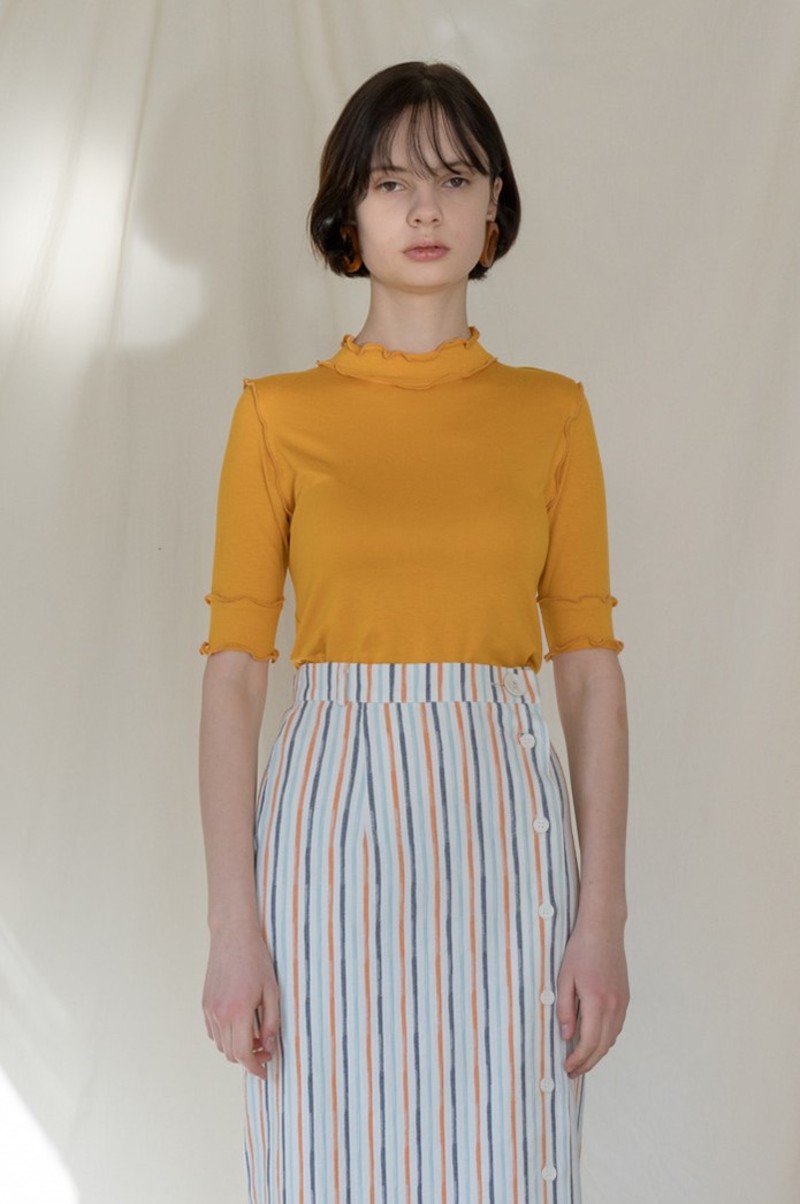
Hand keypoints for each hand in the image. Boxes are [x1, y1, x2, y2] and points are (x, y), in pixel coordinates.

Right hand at [202, 925, 281, 1079]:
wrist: (232, 936)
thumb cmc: (256, 960)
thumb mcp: (272, 991)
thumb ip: (272, 1022)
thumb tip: (270, 1047)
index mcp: (239, 1011)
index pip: (244, 1054)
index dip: (255, 1067)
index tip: (265, 1072)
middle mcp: (220, 1014)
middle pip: (231, 1054)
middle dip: (249, 1059)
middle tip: (266, 1051)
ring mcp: (210, 1010)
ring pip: (221, 1045)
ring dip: (237, 1049)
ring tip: (255, 1037)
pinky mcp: (205, 1004)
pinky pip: (213, 1032)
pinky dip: (226, 1037)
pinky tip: (240, 1026)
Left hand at [556, 917, 628, 1077]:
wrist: (603, 929)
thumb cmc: (580, 950)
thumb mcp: (564, 978)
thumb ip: (564, 1009)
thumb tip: (566, 1036)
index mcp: (596, 1002)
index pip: (589, 1043)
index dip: (578, 1060)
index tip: (567, 1067)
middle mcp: (613, 1006)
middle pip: (602, 1047)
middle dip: (587, 1063)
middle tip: (572, 1071)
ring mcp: (622, 1002)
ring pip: (611, 1039)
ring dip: (597, 1053)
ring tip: (581, 1059)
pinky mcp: (625, 997)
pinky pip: (616, 1027)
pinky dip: (606, 1039)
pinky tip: (594, 1040)